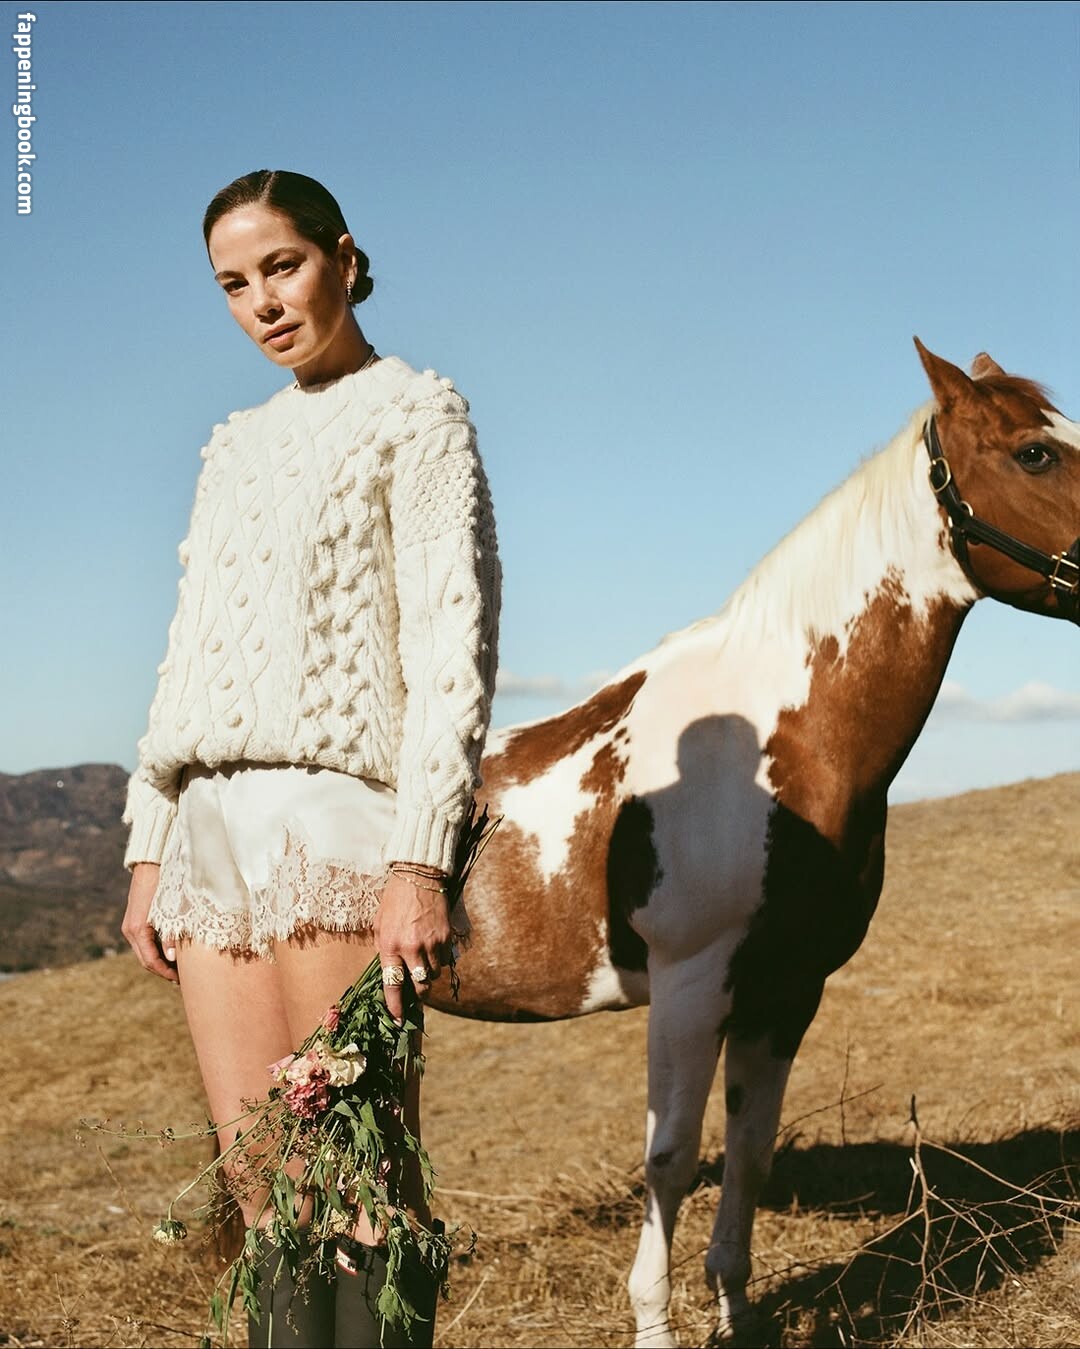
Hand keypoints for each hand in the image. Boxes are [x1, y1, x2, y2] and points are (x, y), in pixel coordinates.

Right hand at [121, 862, 177, 983]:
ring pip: (143, 952)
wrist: (150, 865)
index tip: (180, 980)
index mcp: (138, 930)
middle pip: (145, 960)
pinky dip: (155, 951)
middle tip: (180, 979)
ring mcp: (130, 926)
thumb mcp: (170, 911)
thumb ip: (171, 935)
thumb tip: (172, 958)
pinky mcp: (134, 921)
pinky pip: (143, 943)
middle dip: (162, 971)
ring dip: (158, 962)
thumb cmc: (164, 886)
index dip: (165, 973)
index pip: (150, 961)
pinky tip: (169, 953)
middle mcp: (130, 930)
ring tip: (177, 969)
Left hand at [373, 868, 451, 1021]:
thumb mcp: (379, 924)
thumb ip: (384, 949)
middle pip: (420, 986)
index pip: (393, 984)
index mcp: (390, 945)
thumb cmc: (394, 900)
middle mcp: (411, 947)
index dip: (395, 1006)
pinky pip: (444, 960)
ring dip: (428, 974)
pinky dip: (439, 959)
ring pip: (434, 975)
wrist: (418, 876)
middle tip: (414, 988)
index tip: (397, 1021)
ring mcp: (431, 943)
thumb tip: (390, 972)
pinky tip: (432, 947)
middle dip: (417, 992)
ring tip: (422, 960)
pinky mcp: (446, 937)